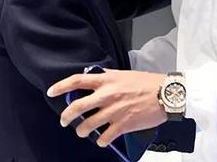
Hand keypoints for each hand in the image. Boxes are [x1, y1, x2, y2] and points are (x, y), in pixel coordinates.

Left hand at [47, 69, 166, 146]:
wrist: (165, 94)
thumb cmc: (147, 82)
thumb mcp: (123, 74)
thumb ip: (107, 79)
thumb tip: (95, 81)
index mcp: (107, 80)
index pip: (77, 81)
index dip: (61, 86)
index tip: (51, 92)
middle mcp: (107, 95)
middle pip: (77, 107)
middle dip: (66, 116)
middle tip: (64, 120)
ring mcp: (114, 111)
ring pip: (88, 125)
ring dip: (82, 130)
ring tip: (82, 132)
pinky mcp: (123, 124)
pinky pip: (105, 137)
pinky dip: (101, 141)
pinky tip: (101, 140)